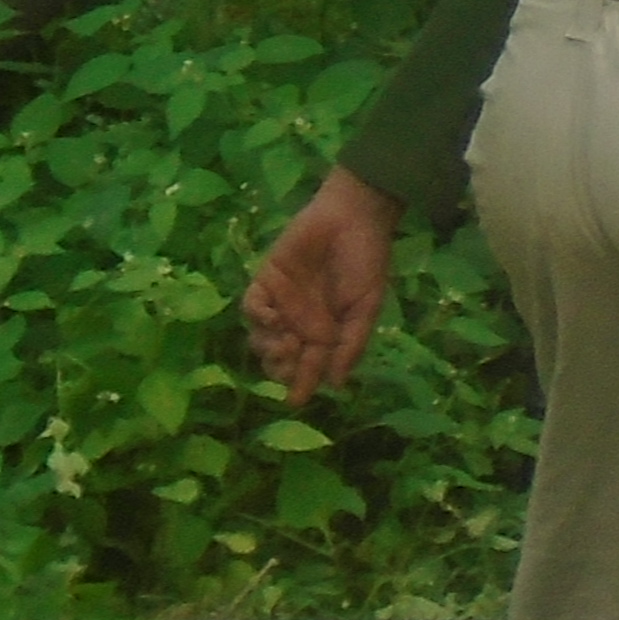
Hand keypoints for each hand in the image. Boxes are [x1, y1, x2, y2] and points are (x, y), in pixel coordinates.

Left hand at [244, 167, 404, 401]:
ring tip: (286, 343)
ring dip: (268, 348)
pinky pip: (252, 308)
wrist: (352, 218)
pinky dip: (258, 318)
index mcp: (325, 333)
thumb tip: (336, 384)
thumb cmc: (365, 262)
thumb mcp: (366, 308)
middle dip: (280, 369)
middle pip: (279, 358)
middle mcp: (299, 323)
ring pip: (260, 338)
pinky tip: (274, 318)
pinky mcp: (265, 281)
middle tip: (292, 363)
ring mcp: (280, 303)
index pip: (308, 367)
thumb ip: (351, 344)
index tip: (296, 401)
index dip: (301, 385)